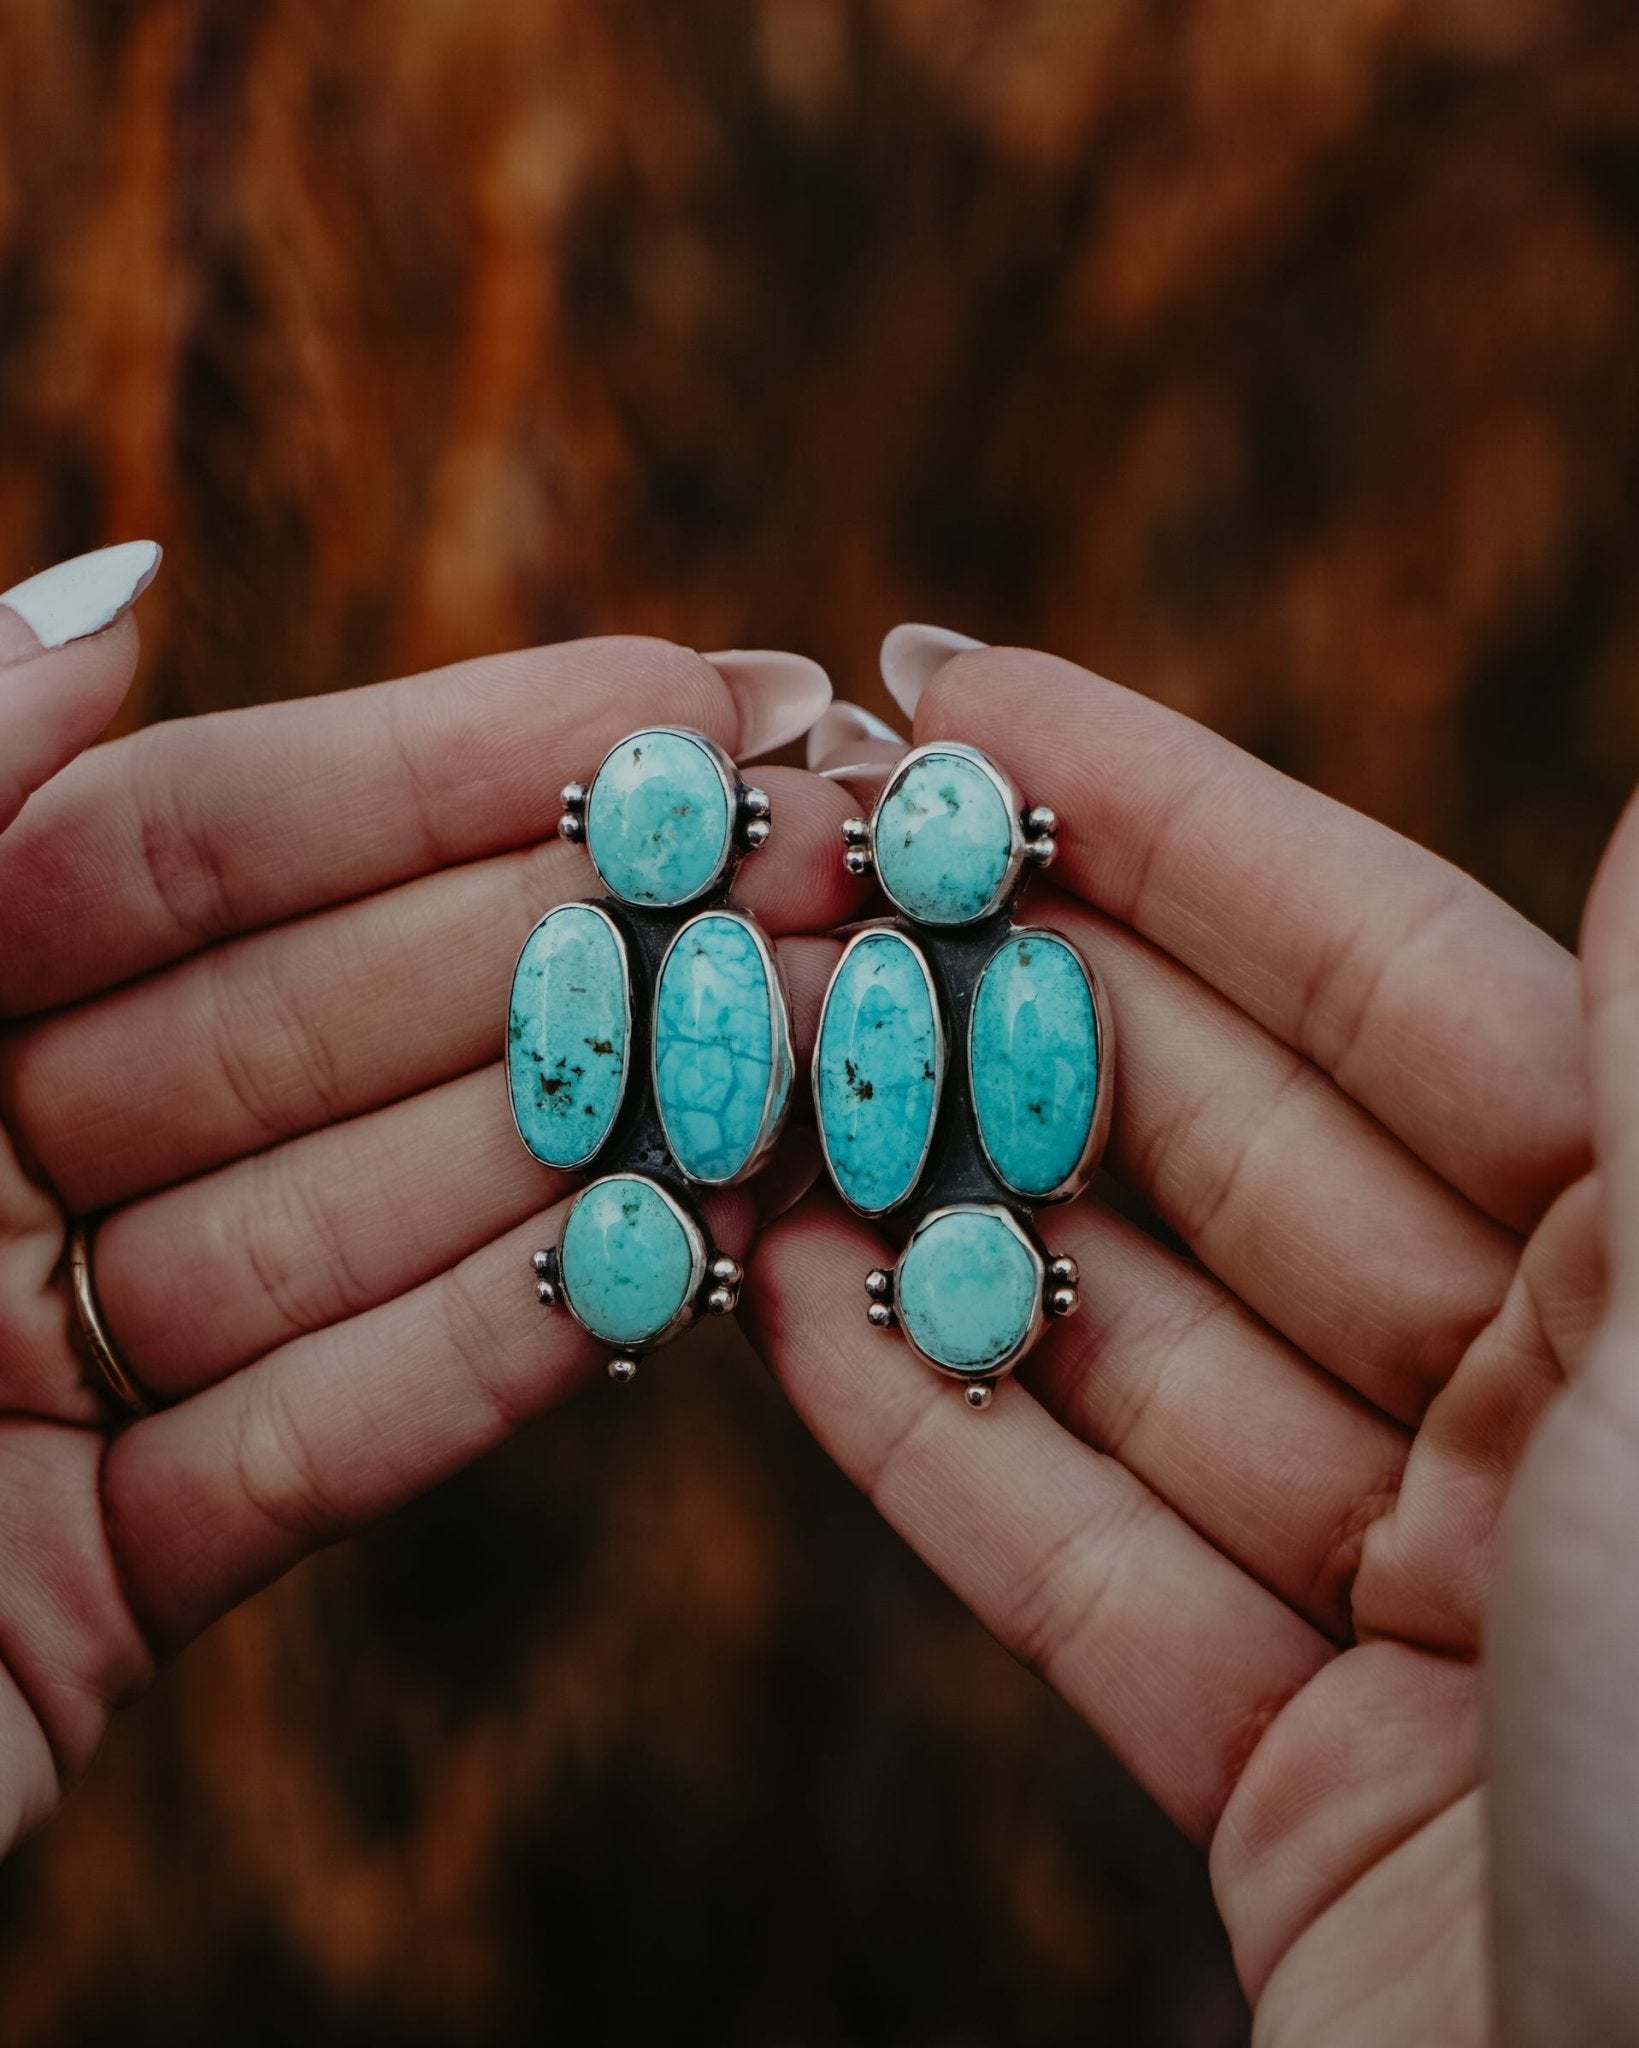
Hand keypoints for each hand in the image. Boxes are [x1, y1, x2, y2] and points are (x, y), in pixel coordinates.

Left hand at [0, 564, 855, 1859]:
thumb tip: (136, 581)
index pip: (194, 849)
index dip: (440, 761)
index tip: (669, 697)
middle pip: (312, 1035)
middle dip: (565, 952)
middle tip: (800, 876)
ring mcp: (32, 1391)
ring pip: (344, 1239)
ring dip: (567, 1155)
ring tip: (784, 1054)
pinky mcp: (90, 1597)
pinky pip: (307, 1461)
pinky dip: (474, 1377)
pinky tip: (649, 1267)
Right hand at [748, 637, 1607, 2042]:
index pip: (1380, 974)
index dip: (1167, 819)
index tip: (968, 699)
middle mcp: (1555, 1412)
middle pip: (1220, 1147)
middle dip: (1000, 1012)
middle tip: (797, 888)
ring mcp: (1416, 1603)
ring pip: (1125, 1352)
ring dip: (926, 1220)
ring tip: (743, 1082)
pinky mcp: (1296, 1788)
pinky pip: (1084, 1571)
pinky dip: (930, 1441)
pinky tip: (778, 1303)